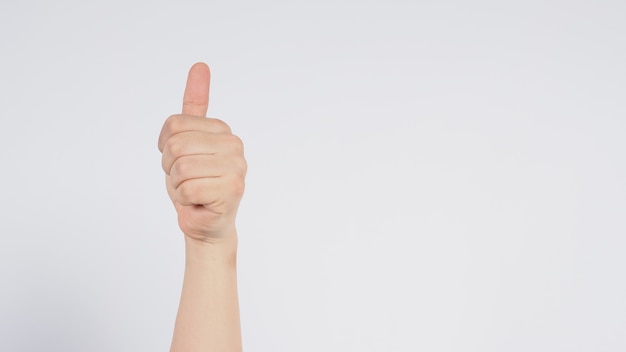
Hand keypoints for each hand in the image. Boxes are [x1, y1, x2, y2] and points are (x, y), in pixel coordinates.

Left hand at [158, 63, 245, 242]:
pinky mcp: (233, 189)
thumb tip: (200, 64)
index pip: (173, 125)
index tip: (181, 161)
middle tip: (186, 181)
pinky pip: (187, 188)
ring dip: (178, 186)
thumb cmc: (195, 184)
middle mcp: (235, 145)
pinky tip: (200, 204)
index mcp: (223, 130)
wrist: (206, 224)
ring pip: (180, 167)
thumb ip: (194, 105)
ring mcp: (237, 166)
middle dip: (171, 168)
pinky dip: (186, 201)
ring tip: (193, 192)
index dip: (166, 148)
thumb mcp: (186, 142)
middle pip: (176, 145)